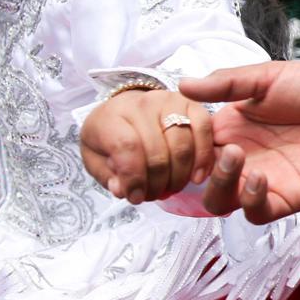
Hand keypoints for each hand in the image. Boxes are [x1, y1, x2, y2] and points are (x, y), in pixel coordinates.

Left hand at [79, 88, 213, 203]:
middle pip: (158, 152)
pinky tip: (196, 177)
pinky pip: (204, 130)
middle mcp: (141, 105)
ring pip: (183, 146)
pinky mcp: (191, 104)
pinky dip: (204, 158)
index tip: (136, 197)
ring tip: (172, 187)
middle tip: (155, 195)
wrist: (125, 109)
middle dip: (159, 183)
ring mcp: (169, 101)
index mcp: (111, 118)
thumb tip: (123, 189)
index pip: (127, 147)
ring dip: (180, 176)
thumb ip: (107, 176)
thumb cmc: (110, 137)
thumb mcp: (94, 158)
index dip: (134, 178)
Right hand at [178, 61, 299, 222]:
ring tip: (237, 157)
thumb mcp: (266, 77)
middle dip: (198, 168)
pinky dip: (250, 201)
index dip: (184, 144)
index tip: (186, 131)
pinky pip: (257, 213)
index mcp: (233, 129)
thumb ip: (226, 83)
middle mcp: (244, 157)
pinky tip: (259, 177)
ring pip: (222, 201)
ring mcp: (265, 179)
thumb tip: (182, 84)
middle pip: (201, 179)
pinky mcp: (290, 197)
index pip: (192, 146)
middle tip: (217, 148)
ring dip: (220, 184)